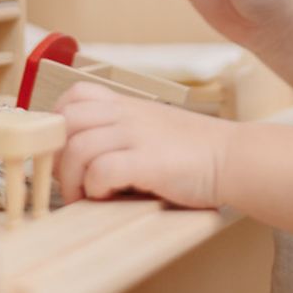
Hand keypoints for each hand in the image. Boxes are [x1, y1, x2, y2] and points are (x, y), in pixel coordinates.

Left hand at [54, 82, 231, 208]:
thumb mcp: (153, 128)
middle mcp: (128, 114)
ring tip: (85, 196)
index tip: (64, 149)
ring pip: (78, 147)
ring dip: (72, 178)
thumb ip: (121, 133)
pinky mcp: (148, 162)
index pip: (75, 95)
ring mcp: (137, 135)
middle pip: (67, 121)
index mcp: (127, 104)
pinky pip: (102, 170)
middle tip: (68, 180)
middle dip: (58, 154)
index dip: (59, 121)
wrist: (234, 158)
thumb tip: (81, 158)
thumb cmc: (194, 152)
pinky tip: (107, 196)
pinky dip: (95, 187)